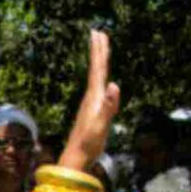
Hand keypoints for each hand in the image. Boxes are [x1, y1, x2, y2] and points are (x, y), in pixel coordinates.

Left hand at [59, 31, 120, 171]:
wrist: (76, 158)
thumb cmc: (89, 144)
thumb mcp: (101, 125)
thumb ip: (108, 106)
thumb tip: (114, 85)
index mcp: (94, 98)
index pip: (98, 70)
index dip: (99, 52)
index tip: (99, 34)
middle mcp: (91, 98)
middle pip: (95, 70)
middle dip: (98, 51)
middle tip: (97, 33)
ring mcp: (91, 104)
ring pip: (96, 77)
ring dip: (98, 62)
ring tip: (100, 50)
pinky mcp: (92, 111)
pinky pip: (98, 88)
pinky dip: (100, 79)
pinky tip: (102, 81)